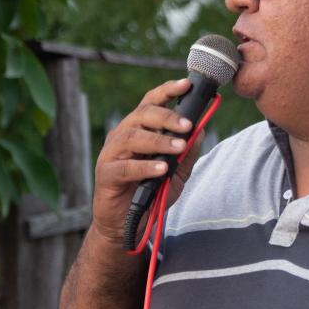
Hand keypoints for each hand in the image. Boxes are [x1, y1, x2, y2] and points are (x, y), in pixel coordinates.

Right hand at [89, 79, 198, 241]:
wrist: (127, 224)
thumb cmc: (150, 193)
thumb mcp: (176, 173)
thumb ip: (187, 152)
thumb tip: (202, 129)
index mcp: (139, 130)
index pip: (151, 102)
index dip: (167, 90)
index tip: (186, 84)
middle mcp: (123, 136)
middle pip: (142, 115)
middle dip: (167, 117)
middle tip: (188, 125)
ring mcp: (112, 154)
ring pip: (132, 137)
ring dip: (158, 140)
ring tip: (178, 147)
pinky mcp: (106, 174)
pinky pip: (125, 167)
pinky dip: (145, 166)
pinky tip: (161, 168)